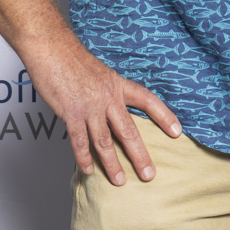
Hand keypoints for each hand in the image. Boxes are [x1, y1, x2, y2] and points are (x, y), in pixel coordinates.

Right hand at [23, 37, 182, 185]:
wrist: (51, 48)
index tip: (178, 132)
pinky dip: (84, 158)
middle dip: (140, 155)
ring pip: (105, 141)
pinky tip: (89, 170)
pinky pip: (79, 141)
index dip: (164, 116)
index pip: (148, 101)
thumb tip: (113, 110)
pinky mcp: (70, 113)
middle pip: (129, 131)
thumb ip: (109, 92)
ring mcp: (89, 107)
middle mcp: (108, 97)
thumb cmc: (73, 59)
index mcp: (118, 85)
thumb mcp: (101, 72)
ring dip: (113, 164)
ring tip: (120, 181)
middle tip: (150, 174)